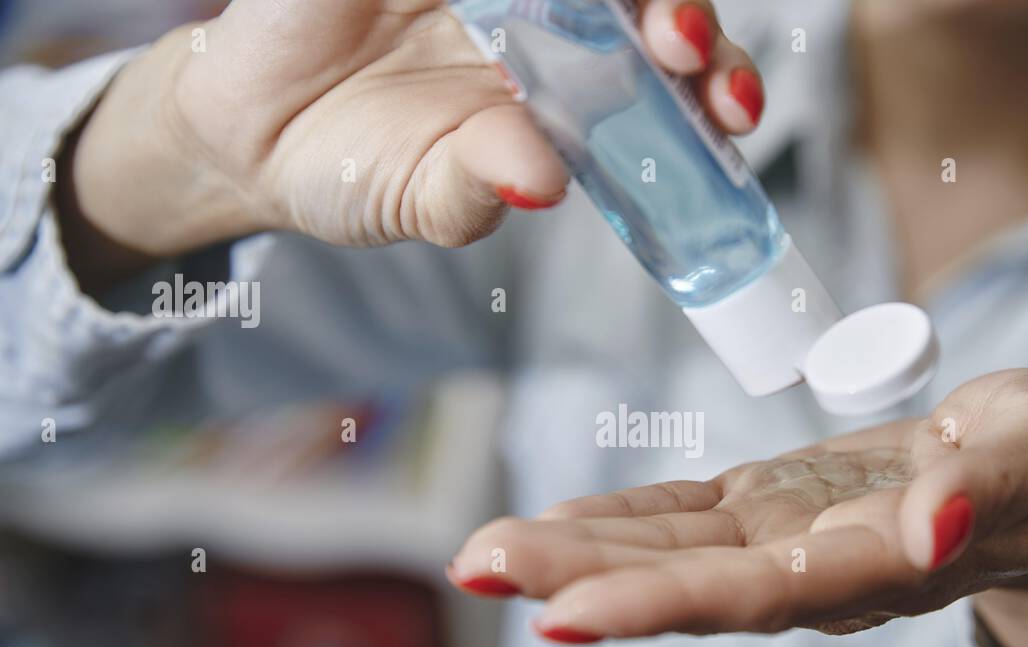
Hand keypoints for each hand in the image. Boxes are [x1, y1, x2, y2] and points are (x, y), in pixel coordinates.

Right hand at [59, 0, 762, 280]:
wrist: (248, 133)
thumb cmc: (357, 168)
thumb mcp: (424, 197)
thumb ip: (477, 188)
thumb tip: (539, 180)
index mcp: (571, 80)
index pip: (665, 68)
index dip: (712, 81)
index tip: (731, 111)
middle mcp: (545, 8)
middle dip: (680, 15)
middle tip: (680, 47)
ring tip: (628, 12)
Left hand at [451, 370, 1027, 646]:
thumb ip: (989, 484)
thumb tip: (933, 520)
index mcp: (872, 562)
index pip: (754, 594)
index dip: (659, 603)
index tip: (563, 613)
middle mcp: (810, 569)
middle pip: (682, 584)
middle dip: (577, 580)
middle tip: (475, 568)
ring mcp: (781, 539)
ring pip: (666, 553)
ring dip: (572, 554)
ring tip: (480, 556)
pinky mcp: (767, 505)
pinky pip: (681, 517)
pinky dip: (614, 521)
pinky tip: (550, 523)